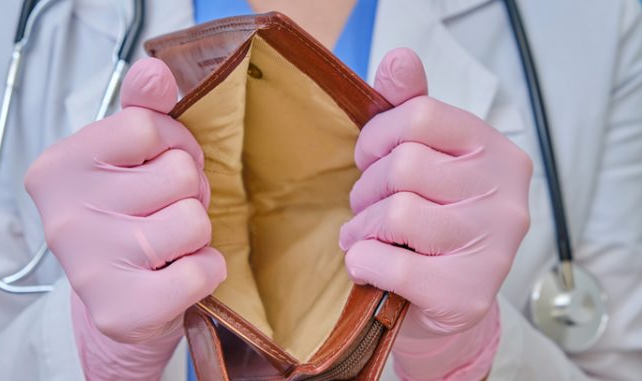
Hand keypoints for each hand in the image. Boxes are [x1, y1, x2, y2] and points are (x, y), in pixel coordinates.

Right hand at [25, 58, 225, 379]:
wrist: (121, 301)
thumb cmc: (130, 216)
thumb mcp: (129, 157)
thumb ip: (142, 109)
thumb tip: (156, 70)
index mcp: (59, 167)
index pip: (149, 126)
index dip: (173, 145)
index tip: (159, 166)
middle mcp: (63, 217)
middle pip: (178, 174)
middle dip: (189, 191)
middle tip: (166, 211)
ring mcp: (89, 267)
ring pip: (194, 221)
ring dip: (198, 232)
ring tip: (172, 243)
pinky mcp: (121, 310)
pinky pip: (203, 270)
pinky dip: (207, 270)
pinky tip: (179, 275)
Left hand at [339, 49, 531, 379]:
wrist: (450, 303)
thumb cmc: (433, 221)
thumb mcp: (428, 161)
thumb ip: (411, 108)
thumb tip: (399, 59)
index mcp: (495, 150)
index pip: (420, 116)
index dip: (378, 136)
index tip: (369, 157)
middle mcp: (505, 194)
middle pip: (404, 167)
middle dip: (367, 188)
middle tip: (366, 206)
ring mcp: (493, 246)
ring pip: (397, 214)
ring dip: (361, 228)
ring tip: (362, 236)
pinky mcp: (468, 293)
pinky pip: (391, 264)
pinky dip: (363, 262)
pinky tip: (366, 264)